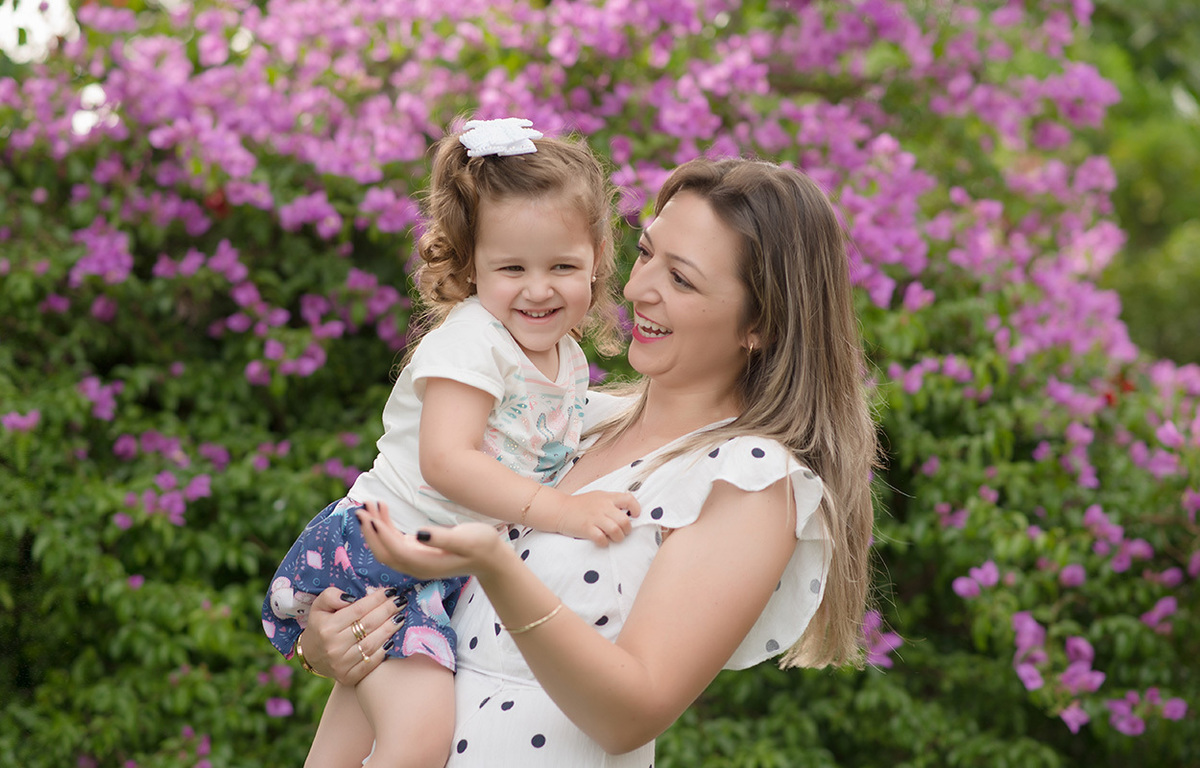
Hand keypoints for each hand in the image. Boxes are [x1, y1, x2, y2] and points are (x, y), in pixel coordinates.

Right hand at [299, 586, 405, 684]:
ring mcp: (341, 664)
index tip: (390, 591)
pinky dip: (383, 652)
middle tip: (400, 601)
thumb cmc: (320, 626)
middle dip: (387, 611)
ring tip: (400, 618)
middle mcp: (334, 646)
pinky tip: (392, 640)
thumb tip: (350, 597)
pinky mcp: (348, 677)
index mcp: (327, 627)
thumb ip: (331, 596)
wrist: (311, 655)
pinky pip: (370, 663)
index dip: (376, 599)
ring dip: (389, 630)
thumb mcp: (318, 606)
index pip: (358, 610)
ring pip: (372, 644)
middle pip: (368, 625)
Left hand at [357, 500, 508, 579]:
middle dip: (370, 532)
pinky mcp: (417, 553)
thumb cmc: (482, 546)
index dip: (381, 534)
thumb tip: (418, 535)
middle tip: (360, 509)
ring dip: (374, 527)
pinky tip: (382, 510)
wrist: (491, 559)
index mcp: (425, 564)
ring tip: (368, 504)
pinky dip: (384, 527)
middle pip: (383, 552)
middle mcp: (416, 566)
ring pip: (385, 547)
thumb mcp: (466, 539)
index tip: (370, 516)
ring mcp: (415, 560)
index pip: (395, 550)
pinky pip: (393, 542)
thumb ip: (442, 538)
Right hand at [555, 490, 639, 546]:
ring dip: (618, 537)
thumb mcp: (598, 496)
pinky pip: (601, 538)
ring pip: (616, 530)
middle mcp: (603, 506)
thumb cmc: (580, 504)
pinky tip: (602, 541)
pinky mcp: (586, 528)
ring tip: (614, 538)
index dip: (636, 508)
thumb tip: (628, 509)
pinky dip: (604, 543)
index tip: (634, 515)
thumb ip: (612, 501)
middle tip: (623, 532)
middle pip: (624, 520)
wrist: (560, 509)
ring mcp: (595, 518)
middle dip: (627, 530)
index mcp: (608, 497)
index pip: (629, 499)